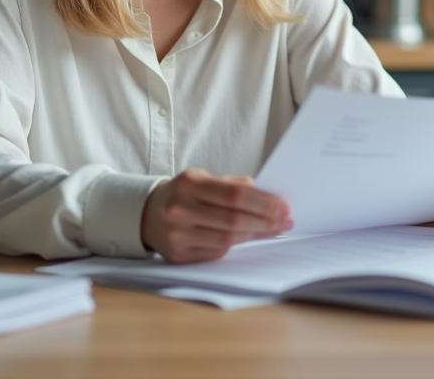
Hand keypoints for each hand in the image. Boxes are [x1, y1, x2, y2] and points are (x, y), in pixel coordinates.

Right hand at [140, 168, 291, 262]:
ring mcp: (177, 235)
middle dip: (265, 222)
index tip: (284, 207)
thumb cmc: (184, 194)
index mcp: (190, 184)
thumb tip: (269, 195)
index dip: (263, 203)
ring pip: (227, 240)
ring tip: (273, 230)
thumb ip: (233, 185)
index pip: (235, 195)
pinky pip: (216, 252)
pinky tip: (248, 238)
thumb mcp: (204, 179)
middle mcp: (180, 209)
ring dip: (255, 235)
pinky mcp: (178, 255)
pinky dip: (236, 245)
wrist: (148, 214)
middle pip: (234, 220)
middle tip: (285, 221)